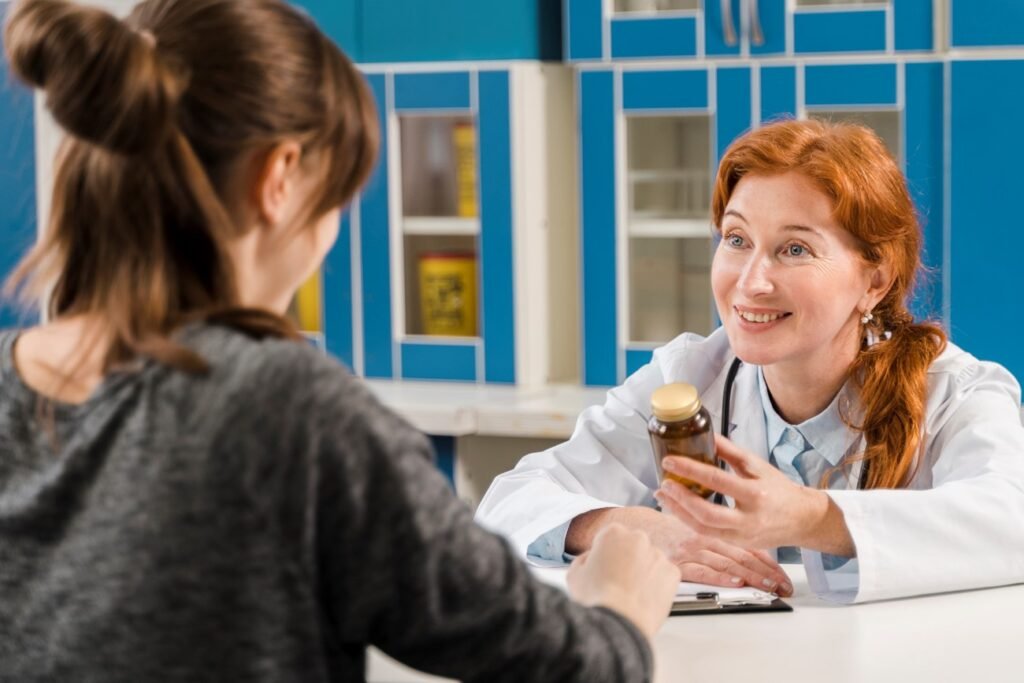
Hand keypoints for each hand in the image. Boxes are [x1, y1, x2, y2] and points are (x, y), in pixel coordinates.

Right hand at [567, 523, 678, 640]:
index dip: (604, 555)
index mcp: (613, 533)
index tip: (603, 568)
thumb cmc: (597, 600)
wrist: (620, 622)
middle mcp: (638, 538)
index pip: (610, 538)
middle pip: (632, 546)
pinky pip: (664, 576)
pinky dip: (657, 585)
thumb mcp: (574, 574)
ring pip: (650, 561)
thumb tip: (591, 559)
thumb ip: (584, 559)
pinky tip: (644, 598)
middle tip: (617, 582)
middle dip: (626, 560)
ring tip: (630, 594)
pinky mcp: (672, 573)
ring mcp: (658, 555)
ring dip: (642, 572)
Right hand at [568, 507, 791, 595]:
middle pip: (741, 555)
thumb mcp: (687, 524)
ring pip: (726, 564)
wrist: (626, 527)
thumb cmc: (657, 528)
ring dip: (750, 577)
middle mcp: (702, 537)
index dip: (764, 559)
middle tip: (783, 586)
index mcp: (708, 529)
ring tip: (770, 588)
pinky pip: (702, 571)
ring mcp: (690, 550)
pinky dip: (719, 577)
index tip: (782, 573)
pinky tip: (735, 583)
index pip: (743, 543)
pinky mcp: (675, 562)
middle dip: (765, 572)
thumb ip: (707, 534)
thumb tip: (732, 555)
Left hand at [653, 434, 853, 556]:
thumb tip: (706, 435)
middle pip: (707, 514)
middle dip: (681, 499)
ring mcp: (743, 536)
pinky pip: (707, 535)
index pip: (718, 481)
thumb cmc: (779, 490)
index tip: (670, 461)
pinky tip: (676, 508)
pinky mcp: (737, 544)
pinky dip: (688, 521)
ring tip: (662, 495)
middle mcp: (749, 519)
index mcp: (756, 494)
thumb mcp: (757, 466)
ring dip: (678, 512)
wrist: (801, 519)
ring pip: (703, 529)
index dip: (691, 470)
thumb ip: (730, 451)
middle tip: (664, 483)